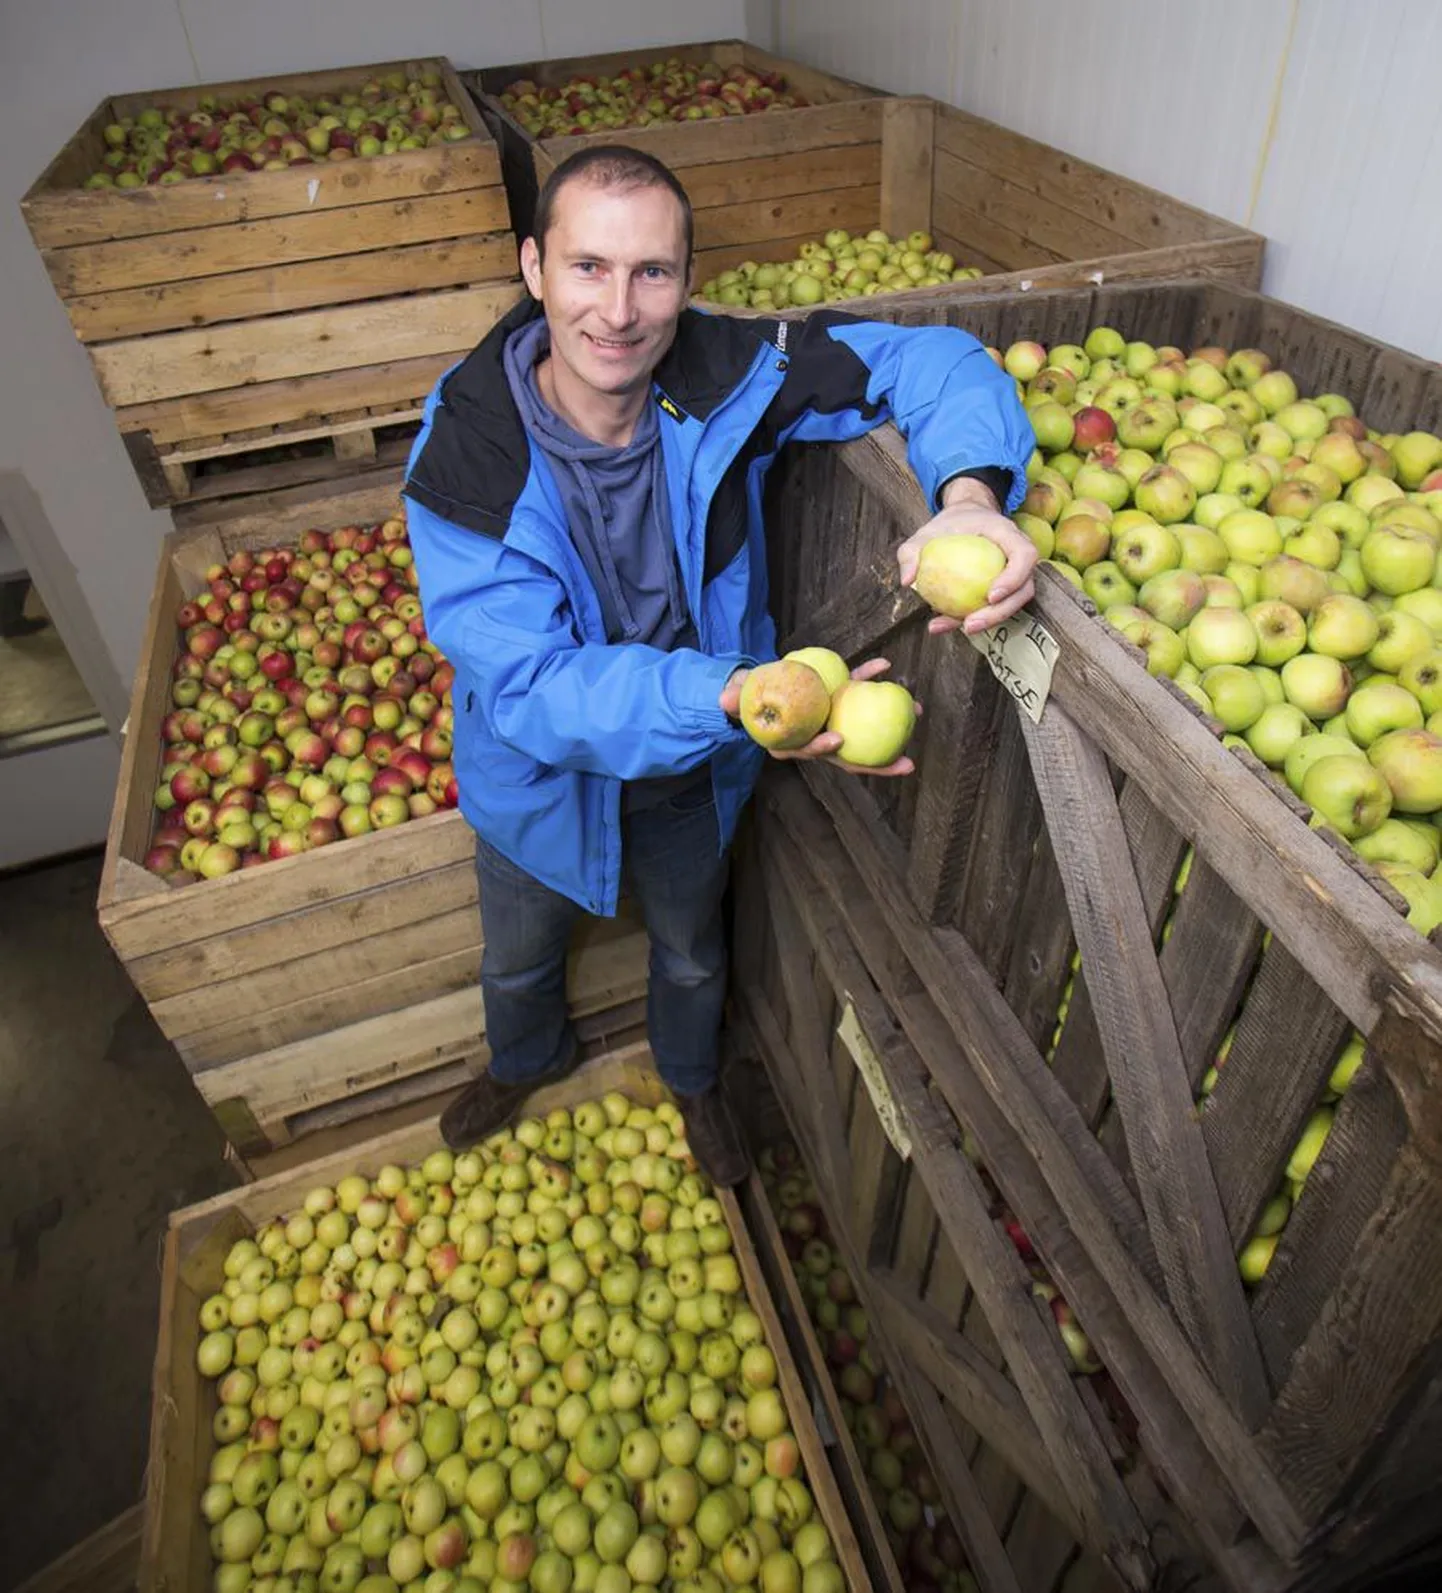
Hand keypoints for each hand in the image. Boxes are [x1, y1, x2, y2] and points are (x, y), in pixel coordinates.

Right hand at [720, 658, 918, 776]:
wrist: (755, 687)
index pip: (811, 753)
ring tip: (915, 712)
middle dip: (879, 763)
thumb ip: (733, 698)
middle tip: (906, 764)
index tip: (837, 741)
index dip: (825, 751)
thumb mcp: (736, 698)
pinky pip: (856, 693)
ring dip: (890, 723)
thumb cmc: (744, 697)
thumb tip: (725, 697)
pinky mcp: (837, 702)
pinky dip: (869, 680)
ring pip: (863, 728)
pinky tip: (884, 667)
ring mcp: (831, 722)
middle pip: (850, 756)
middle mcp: (817, 739)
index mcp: (794, 745)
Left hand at [898, 477, 1037, 636]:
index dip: (1014, 577)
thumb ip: (911, 552)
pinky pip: (994, 607)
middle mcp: (1017, 555)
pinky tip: (944, 624)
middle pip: (1024, 589)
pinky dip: (973, 618)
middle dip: (1001, 612)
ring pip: (1013, 603)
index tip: (990, 596)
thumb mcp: (925, 532)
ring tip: (961, 629)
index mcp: (1007, 533)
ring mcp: (1015, 574)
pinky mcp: (1005, 589)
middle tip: (971, 624)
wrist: (964, 520)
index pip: (1024, 555)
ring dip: (990, 621)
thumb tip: (907, 581)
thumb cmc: (949, 525)